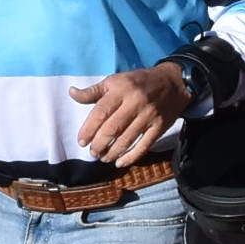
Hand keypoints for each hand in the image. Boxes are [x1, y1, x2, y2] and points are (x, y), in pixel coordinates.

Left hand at [68, 63, 190, 167]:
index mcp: (121, 90)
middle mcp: (134, 103)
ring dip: (112, 152)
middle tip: (92, 152)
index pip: (101, 112)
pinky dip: (131, 157)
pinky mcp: (159, 127)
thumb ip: (93, 91)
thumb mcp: (115, 80)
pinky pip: (144, 145)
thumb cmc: (138, 82)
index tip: (81, 142)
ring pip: (127, 139)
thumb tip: (72, 93)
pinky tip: (120, 162)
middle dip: (99, 144)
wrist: (173, 82)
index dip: (89, 129)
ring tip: (103, 157)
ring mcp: (148, 116)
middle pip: (112, 129)